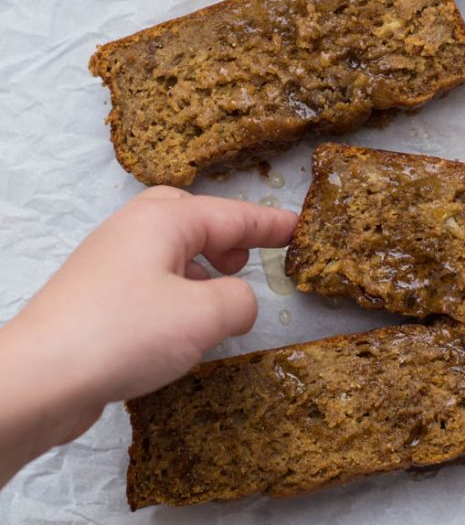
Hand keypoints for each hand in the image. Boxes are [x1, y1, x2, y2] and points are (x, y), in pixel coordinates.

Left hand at [0, 187, 296, 484]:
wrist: (39, 377)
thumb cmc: (121, 335)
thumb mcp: (202, 316)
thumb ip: (239, 301)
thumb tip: (241, 300)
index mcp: (162, 221)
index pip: (230, 214)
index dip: (269, 224)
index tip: (298, 226)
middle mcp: (133, 231)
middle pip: (190, 217)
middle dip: (223, 236)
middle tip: (245, 260)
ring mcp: (109, 262)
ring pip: (167, 250)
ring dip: (199, 269)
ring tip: (218, 298)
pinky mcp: (95, 297)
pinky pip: (148, 279)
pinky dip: (174, 292)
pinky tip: (180, 329)